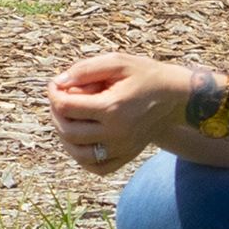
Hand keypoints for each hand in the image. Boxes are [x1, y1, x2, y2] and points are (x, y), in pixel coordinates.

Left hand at [48, 51, 195, 174]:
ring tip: (66, 120)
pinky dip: (82, 158)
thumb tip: (58, 83)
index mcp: (113, 107)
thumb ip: (85, 70)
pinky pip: (97, 167)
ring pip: (78, 154)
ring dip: (64, 137)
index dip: (53, 94)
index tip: (54, 85)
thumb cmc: (144, 75)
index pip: (67, 107)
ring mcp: (123, 148)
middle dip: (55, 114)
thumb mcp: (117, 61)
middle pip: (68, 131)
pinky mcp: (127, 156)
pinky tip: (80, 141)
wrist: (175, 96)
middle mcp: (118, 133)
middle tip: (58, 101)